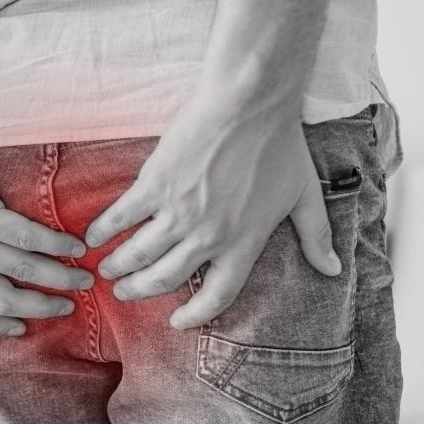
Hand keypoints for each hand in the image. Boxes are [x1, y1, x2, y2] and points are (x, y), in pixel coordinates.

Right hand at [82, 87, 341, 330]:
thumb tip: (332, 269)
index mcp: (244, 243)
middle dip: (140, 291)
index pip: (217, 296)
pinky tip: (91, 238)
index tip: (177, 322)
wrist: (251, 101)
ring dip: (118, 267)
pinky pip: (121, 216)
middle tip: (124, 293)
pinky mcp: (156, 183)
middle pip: (165, 279)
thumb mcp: (305, 196)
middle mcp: (209, 236)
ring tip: (106, 271)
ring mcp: (179, 212)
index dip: (195, 315)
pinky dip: (102, 230)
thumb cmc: (280, 144)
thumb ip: (316, 238)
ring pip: (138, 254)